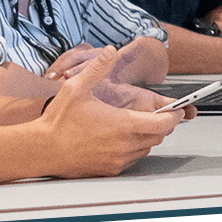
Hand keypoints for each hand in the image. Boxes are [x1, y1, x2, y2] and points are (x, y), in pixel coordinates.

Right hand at [39, 46, 188, 177]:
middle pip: (158, 137)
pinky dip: (133, 149)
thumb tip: (110, 52)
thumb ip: (97, 68)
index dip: (174, 116)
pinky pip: (131, 159)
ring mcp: (117, 159)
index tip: (179, 110)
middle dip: (162, 125)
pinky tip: (120, 138)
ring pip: (146, 149)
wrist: (42, 149)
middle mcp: (124, 145)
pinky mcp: (109, 169)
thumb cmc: (58, 121)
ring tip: (136, 124)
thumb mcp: (76, 87)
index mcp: (122, 124)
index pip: (162, 123)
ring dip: (147, 136)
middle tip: (159, 115)